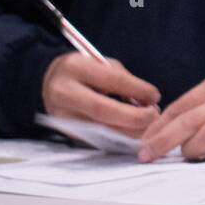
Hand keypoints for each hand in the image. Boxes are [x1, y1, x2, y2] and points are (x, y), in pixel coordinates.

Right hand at [42, 53, 160, 137]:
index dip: (137, 90)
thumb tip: (148, 102)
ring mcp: (62, 116)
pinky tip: (132, 134)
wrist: (49, 83)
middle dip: (134, 117)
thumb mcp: (100, 64)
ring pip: (100, 130)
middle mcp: (65, 92)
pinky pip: (97, 139)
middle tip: (154, 116)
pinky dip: (119, 139)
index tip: (155, 96)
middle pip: (103, 110)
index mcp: (75, 68)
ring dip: (130, 131)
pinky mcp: (67, 133)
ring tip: (148, 127)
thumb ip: (123, 80)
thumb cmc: (83, 72)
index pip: (112, 80)